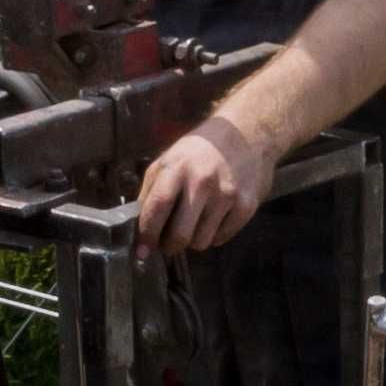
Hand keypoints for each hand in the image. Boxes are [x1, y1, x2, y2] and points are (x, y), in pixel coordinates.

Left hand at [134, 112, 272, 255]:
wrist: (245, 134)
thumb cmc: (199, 152)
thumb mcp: (169, 161)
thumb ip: (151, 191)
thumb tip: (140, 228)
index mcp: (177, 168)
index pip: (158, 207)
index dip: (147, 234)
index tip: (142, 250)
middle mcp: (202, 182)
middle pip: (181, 234)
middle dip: (170, 246)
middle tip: (169, 243)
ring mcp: (226, 195)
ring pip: (201, 242)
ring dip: (193, 240)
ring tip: (195, 223)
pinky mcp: (245, 206)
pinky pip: (221, 238)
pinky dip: (214, 235)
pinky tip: (215, 217)